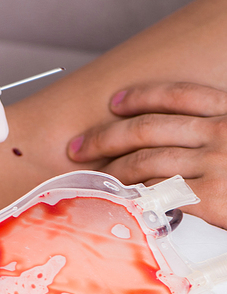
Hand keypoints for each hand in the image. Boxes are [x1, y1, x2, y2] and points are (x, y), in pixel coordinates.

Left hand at [67, 82, 226, 228]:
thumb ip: (220, 129)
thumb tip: (192, 133)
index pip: (177, 96)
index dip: (140, 97)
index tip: (115, 102)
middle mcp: (221, 132)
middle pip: (147, 128)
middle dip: (105, 137)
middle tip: (81, 146)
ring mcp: (217, 163)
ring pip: (147, 161)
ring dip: (114, 169)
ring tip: (95, 176)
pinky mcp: (215, 197)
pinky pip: (161, 191)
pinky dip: (138, 195)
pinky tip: (124, 197)